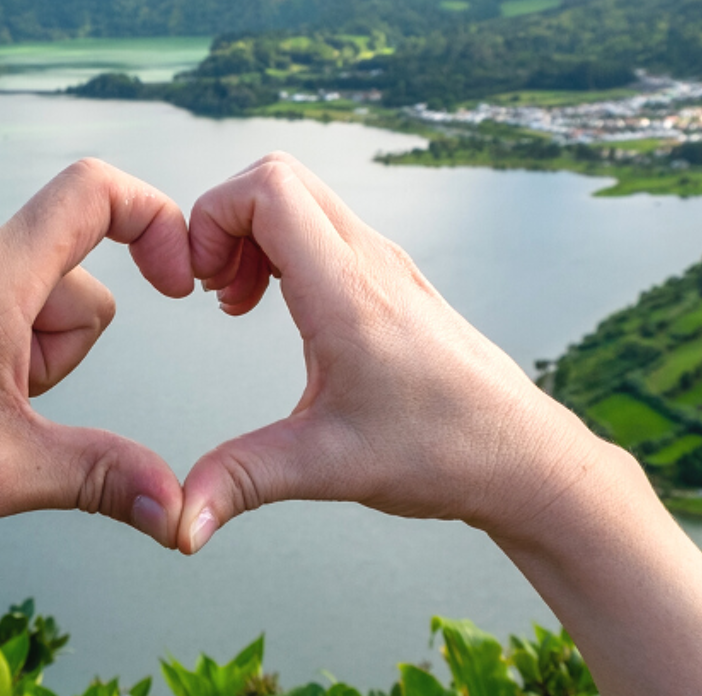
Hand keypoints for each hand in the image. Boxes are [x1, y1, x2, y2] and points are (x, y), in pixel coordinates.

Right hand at [174, 152, 603, 552]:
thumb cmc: (439, 452)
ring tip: (239, 304)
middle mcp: (369, 260)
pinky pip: (323, 227)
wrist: (521, 456)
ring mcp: (385, 263)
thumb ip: (242, 481)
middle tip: (213, 288)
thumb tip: (179, 525)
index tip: (201, 285)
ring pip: (301, 198)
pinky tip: (280, 311)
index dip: (211, 218)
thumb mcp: (327, 467)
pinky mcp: (392, 278)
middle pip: (277, 175)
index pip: (267, 188)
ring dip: (253, 235)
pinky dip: (284, 248)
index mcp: (347, 291)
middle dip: (224, 220)